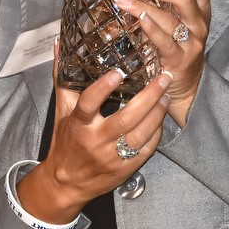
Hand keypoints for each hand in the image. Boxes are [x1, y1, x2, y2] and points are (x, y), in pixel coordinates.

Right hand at [16, 41, 172, 228]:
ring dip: (158, 113)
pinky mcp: (125, 169)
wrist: (66, 183)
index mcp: (78, 124)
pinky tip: (162, 118)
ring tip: (167, 94)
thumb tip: (61, 45)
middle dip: (149, 97)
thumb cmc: (65, 140)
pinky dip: (157, 133)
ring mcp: (112, 157)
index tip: (118, 72)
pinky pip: (146, 150)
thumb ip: (64, 78)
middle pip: (126, 118)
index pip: (89, 103)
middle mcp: (96, 141)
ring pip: (141, 134)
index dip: (103, 88)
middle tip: (163, 77)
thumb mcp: (61, 110)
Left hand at [114, 0, 211, 126]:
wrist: (185, 86)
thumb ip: (157, 0)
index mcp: (200, 7)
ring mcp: (192, 42)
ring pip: (171, 18)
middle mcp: (199, 22)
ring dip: (143, 5)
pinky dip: (150, 28)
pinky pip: (165, 41)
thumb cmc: (175, 45)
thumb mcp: (172, 18)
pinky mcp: (180, 60)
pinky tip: (137, 18)